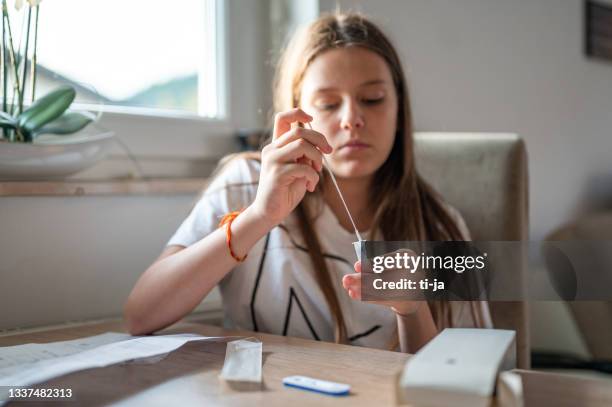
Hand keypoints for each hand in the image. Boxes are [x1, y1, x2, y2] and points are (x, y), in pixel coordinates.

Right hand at [251, 108, 331, 226]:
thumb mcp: (299, 168)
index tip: (311, 119)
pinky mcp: (276, 174)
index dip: (298, 112)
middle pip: (299, 130)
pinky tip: (311, 186)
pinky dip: (313, 177)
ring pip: (302, 145)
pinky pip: (302, 168)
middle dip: (320, 139)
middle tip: (328, 152)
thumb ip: (305, 155)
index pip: (282, 118)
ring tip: (317, 172)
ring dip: (317, 158)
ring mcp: (272, 161)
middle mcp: (272, 150)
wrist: (270, 212)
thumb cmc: (286, 190)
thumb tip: (320, 145)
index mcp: (276, 146)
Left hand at [342, 258, 422, 315]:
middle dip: (363, 279)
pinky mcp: (405, 300)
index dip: (372, 263)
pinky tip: (354, 294)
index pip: (389, 260)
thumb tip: (357, 267)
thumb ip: (373, 264)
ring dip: (363, 289)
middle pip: (384, 277)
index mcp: (407, 256)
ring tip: (348, 287)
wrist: (411, 290)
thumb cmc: (394, 269)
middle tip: (346, 279)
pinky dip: (367, 296)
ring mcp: (411, 288)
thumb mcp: (386, 262)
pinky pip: (383, 299)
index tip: (356, 266)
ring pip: (383, 290)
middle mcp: (413, 271)